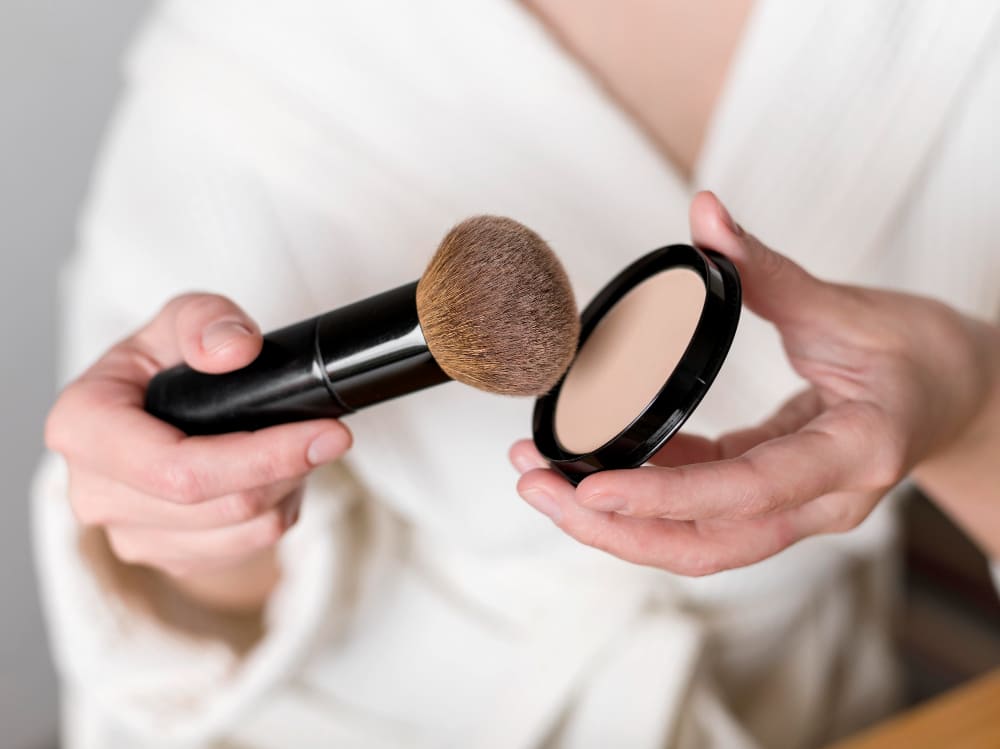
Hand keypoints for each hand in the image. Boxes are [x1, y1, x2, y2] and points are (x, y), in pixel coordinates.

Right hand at [45, 293, 351, 606]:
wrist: (152, 413)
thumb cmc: (162, 365)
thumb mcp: (179, 319)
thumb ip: (205, 319)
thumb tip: (235, 350)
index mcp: (81, 427)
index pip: (176, 467)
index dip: (260, 456)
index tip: (325, 433)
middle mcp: (93, 492)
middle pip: (219, 504)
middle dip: (289, 469)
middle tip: (331, 435)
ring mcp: (127, 534)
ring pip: (243, 531)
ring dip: (288, 489)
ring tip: (295, 448)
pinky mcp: (166, 558)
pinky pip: (246, 549)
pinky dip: (276, 512)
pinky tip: (274, 476)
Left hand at [511, 191, 995, 574]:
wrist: (960, 395)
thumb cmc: (921, 356)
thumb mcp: (848, 308)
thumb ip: (768, 270)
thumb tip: (705, 215)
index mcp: (852, 453)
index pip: (747, 491)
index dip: (666, 497)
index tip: (594, 487)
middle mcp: (822, 500)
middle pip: (705, 544)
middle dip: (612, 527)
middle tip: (535, 486)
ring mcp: (795, 508)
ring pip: (696, 539)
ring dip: (615, 518)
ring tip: (543, 478)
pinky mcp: (771, 496)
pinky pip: (700, 507)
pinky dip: (644, 489)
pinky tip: (595, 460)